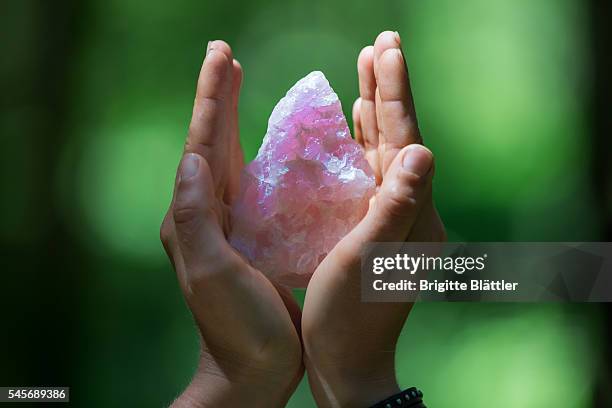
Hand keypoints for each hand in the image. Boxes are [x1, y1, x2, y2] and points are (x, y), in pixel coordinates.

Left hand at [160, 41, 302, 407]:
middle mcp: (207, 215)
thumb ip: (196, 216)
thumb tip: (192, 157)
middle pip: (212, 143)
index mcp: (195, 217)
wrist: (253, 371)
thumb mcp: (212, 272)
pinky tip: (275, 145)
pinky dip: (261, 155)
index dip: (211, 99)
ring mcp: (231, 225)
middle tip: (225, 57)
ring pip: (232, 159)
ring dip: (234, 120)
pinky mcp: (254, 237)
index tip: (221, 57)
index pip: (201, 145)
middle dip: (218, 98)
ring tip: (239, 86)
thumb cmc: (236, 328)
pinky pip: (254, 185)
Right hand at [302, 31, 445, 406]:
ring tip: (367, 70)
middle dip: (389, 89)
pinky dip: (362, 140)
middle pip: (399, 136)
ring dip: (376, 108)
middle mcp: (409, 208)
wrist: (346, 359)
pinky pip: (369, 170)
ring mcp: (391, 214)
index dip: (395, 94)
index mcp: (411, 212)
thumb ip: (394, 205)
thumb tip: (422, 151)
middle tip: (381, 44)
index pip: (405, 139)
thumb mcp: (368, 259)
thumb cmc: (348, 315)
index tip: (386, 50)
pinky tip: (355, 123)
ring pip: (384, 149)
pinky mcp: (373, 222)